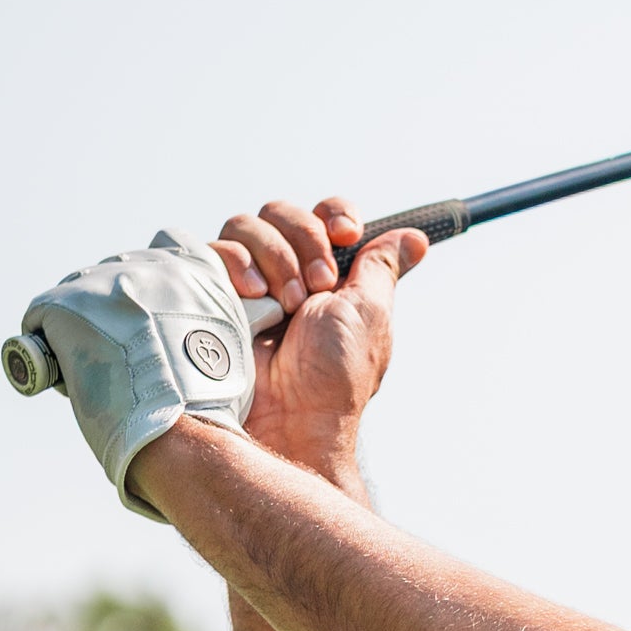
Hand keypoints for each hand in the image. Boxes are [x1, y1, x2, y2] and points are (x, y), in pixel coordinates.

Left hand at [21, 229, 254, 519]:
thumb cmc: (212, 406)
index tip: (153, 314)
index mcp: (196, 267)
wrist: (180, 427)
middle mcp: (148, 262)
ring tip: (103, 374)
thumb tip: (189, 328)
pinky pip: (41, 321)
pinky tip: (74, 377)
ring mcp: (102, 279)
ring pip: (78, 297)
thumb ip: (211, 318)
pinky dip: (52, 349)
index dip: (154, 280)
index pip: (168, 243)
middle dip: (115, 311)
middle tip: (127, 358)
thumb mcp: (235, 345)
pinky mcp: (63, 302)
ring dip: (84, 328)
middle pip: (116, 274)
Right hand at [212, 198, 428, 476]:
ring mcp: (247, 284)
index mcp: (328, 277)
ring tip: (288, 305)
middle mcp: (286, 274)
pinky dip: (237, 263)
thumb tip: (416, 238)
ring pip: (246, 225)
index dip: (332, 214)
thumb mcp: (369, 313)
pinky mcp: (213, 293)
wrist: (290, 419)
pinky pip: (214, 249)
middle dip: (305, 241)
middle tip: (319, 288)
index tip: (345, 232)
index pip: (322, 216)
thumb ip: (382, 267)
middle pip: (282, 212)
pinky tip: (255, 296)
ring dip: (275, 257)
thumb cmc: (334, 376)